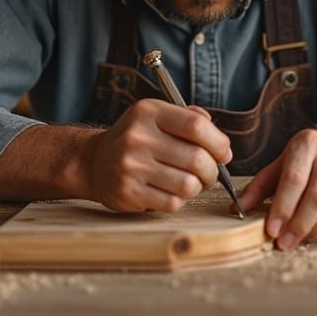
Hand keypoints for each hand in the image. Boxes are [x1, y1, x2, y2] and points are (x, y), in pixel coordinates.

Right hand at [81, 99, 231, 212]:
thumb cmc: (137, 139)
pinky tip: (170, 192)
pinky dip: (178, 200)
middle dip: (212, 170)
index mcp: (149, 112)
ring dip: (197, 187)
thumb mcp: (157, 116)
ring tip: (190, 182)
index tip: (223, 153)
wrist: (93, 161)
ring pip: (188, 185)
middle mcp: (137, 137)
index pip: (197, 126)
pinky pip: (172, 203)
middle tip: (208, 173)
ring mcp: (130, 166)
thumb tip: (222, 146)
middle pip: (197, 159)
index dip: (219, 143)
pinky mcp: (127, 192)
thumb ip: (190, 119)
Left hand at [236, 128, 316, 249]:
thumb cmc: (308, 160)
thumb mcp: (281, 164)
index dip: (282, 208)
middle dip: (298, 225)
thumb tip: (237, 209)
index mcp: (307, 143)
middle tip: (285, 243)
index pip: (294, 179)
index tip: (272, 231)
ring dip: (316, 229)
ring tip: (301, 238)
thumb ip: (260, 186)